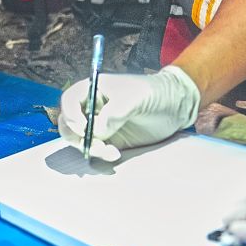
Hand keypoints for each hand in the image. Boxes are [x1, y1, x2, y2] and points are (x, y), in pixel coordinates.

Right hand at [57, 66, 200, 161]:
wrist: (177, 106)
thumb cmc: (154, 93)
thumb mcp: (136, 97)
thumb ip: (115, 112)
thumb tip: (98, 130)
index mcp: (94, 89)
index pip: (69, 101)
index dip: (70, 114)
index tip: (83, 127)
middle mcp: (93, 107)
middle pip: (69, 123)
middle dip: (75, 136)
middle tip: (92, 144)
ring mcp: (101, 125)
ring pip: (81, 140)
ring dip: (90, 148)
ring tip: (109, 151)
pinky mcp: (111, 140)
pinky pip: (97, 150)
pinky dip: (101, 155)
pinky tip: (115, 155)